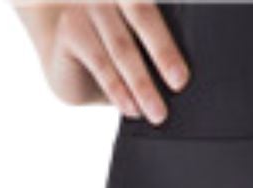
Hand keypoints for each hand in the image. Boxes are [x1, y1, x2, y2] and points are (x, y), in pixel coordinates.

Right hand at [18, 5, 189, 122]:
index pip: (158, 6)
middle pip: (143, 17)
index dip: (173, 32)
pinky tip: (129, 107)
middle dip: (163, 53)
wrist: (65, 61)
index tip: (187, 63)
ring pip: (121, 46)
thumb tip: (178, 79)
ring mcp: (89, 5)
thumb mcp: (138, 51)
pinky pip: (99, 61)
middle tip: (180, 83)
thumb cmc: (109, 55)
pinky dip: (117, 88)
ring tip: (156, 112)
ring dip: (141, 83)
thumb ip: (154, 53)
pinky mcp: (71, 27)